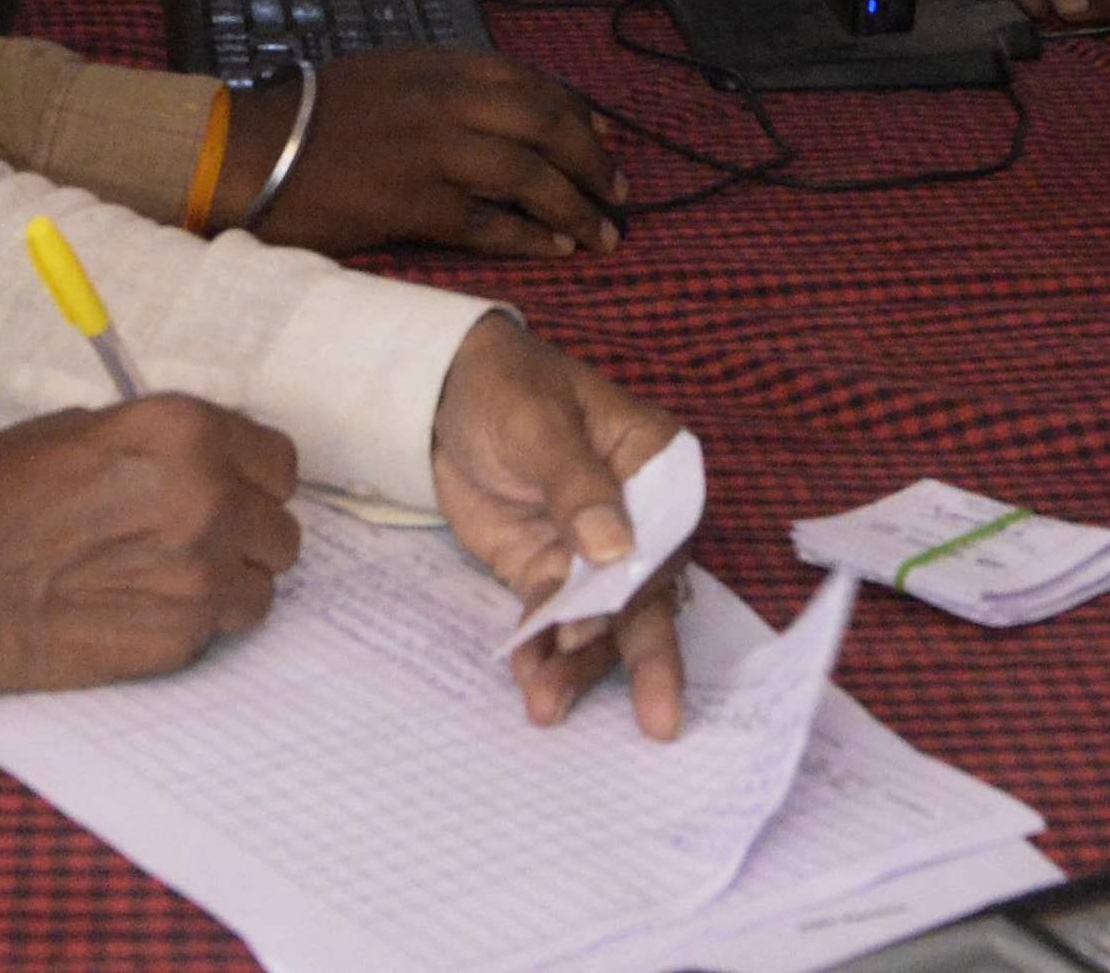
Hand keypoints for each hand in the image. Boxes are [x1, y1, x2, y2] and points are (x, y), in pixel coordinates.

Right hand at [0, 394, 303, 702]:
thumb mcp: (82, 431)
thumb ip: (162, 445)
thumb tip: (206, 459)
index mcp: (184, 433)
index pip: (279, 460)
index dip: (254, 478)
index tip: (233, 489)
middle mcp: (208, 499)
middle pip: (281, 528)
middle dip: (247, 534)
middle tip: (196, 540)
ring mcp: (200, 575)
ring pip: (263, 585)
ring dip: (230, 582)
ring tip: (173, 580)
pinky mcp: (182, 637)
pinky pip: (222, 628)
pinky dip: (197, 622)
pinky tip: (146, 609)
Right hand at [238, 48, 628, 258]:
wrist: (249, 150)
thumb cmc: (315, 116)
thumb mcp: (388, 76)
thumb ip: (445, 88)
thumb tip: (506, 115)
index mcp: (440, 66)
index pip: (532, 82)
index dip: (578, 113)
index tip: (605, 139)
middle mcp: (445, 101)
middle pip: (545, 125)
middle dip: (593, 161)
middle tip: (620, 193)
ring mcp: (431, 152)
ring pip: (528, 174)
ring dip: (575, 206)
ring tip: (603, 234)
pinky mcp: (412, 204)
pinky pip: (487, 222)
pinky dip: (528, 236)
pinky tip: (554, 249)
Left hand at [431, 317, 688, 736]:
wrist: (440, 395)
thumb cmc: (507, 387)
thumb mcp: (539, 424)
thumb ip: (577, 486)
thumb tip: (616, 549)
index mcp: (656, 465)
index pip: (669, 534)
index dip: (651, 583)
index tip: (620, 618)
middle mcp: (638, 516)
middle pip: (648, 591)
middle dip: (648, 656)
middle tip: (659, 720)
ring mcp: (591, 551)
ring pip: (601, 618)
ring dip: (580, 662)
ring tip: (550, 704)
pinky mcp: (546, 571)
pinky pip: (551, 619)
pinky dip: (542, 651)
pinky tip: (530, 681)